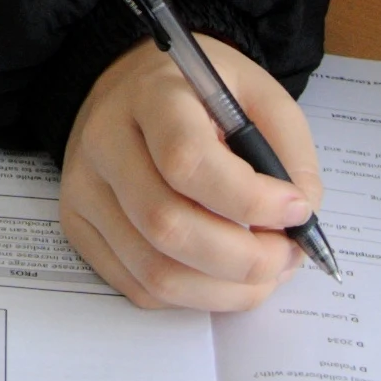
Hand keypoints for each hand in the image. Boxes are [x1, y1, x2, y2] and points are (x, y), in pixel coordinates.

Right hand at [61, 38, 318, 313]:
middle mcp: (105, 142)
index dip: (249, 200)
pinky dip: (191, 295)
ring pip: (153, 269)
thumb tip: (302, 222)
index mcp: (152, 96)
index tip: (296, 209)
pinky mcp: (78, 225)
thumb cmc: (203, 95)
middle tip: (285, 257)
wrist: (133, 86)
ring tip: (263, 274)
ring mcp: (84, 189)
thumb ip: (290, 152)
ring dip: (223, 289)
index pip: (187, 162)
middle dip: (243, 258)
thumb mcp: (259, 95)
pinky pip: (136, 285)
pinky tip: (220, 274)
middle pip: (167, 225)